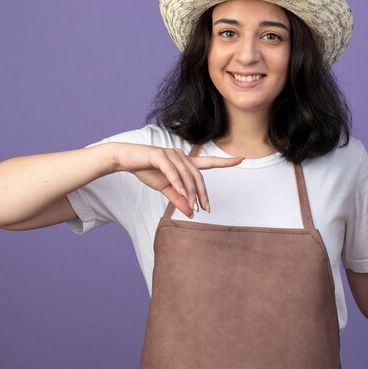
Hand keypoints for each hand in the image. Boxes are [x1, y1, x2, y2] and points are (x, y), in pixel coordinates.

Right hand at [115, 143, 242, 217]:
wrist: (126, 159)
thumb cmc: (148, 170)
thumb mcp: (166, 189)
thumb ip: (179, 199)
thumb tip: (192, 213)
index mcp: (185, 163)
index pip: (209, 163)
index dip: (225, 162)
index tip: (241, 159)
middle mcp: (181, 156)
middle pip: (198, 176)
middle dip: (203, 193)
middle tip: (207, 209)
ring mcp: (171, 154)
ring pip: (186, 175)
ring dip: (190, 192)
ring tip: (193, 206)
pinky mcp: (159, 156)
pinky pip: (172, 171)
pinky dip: (177, 182)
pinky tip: (181, 192)